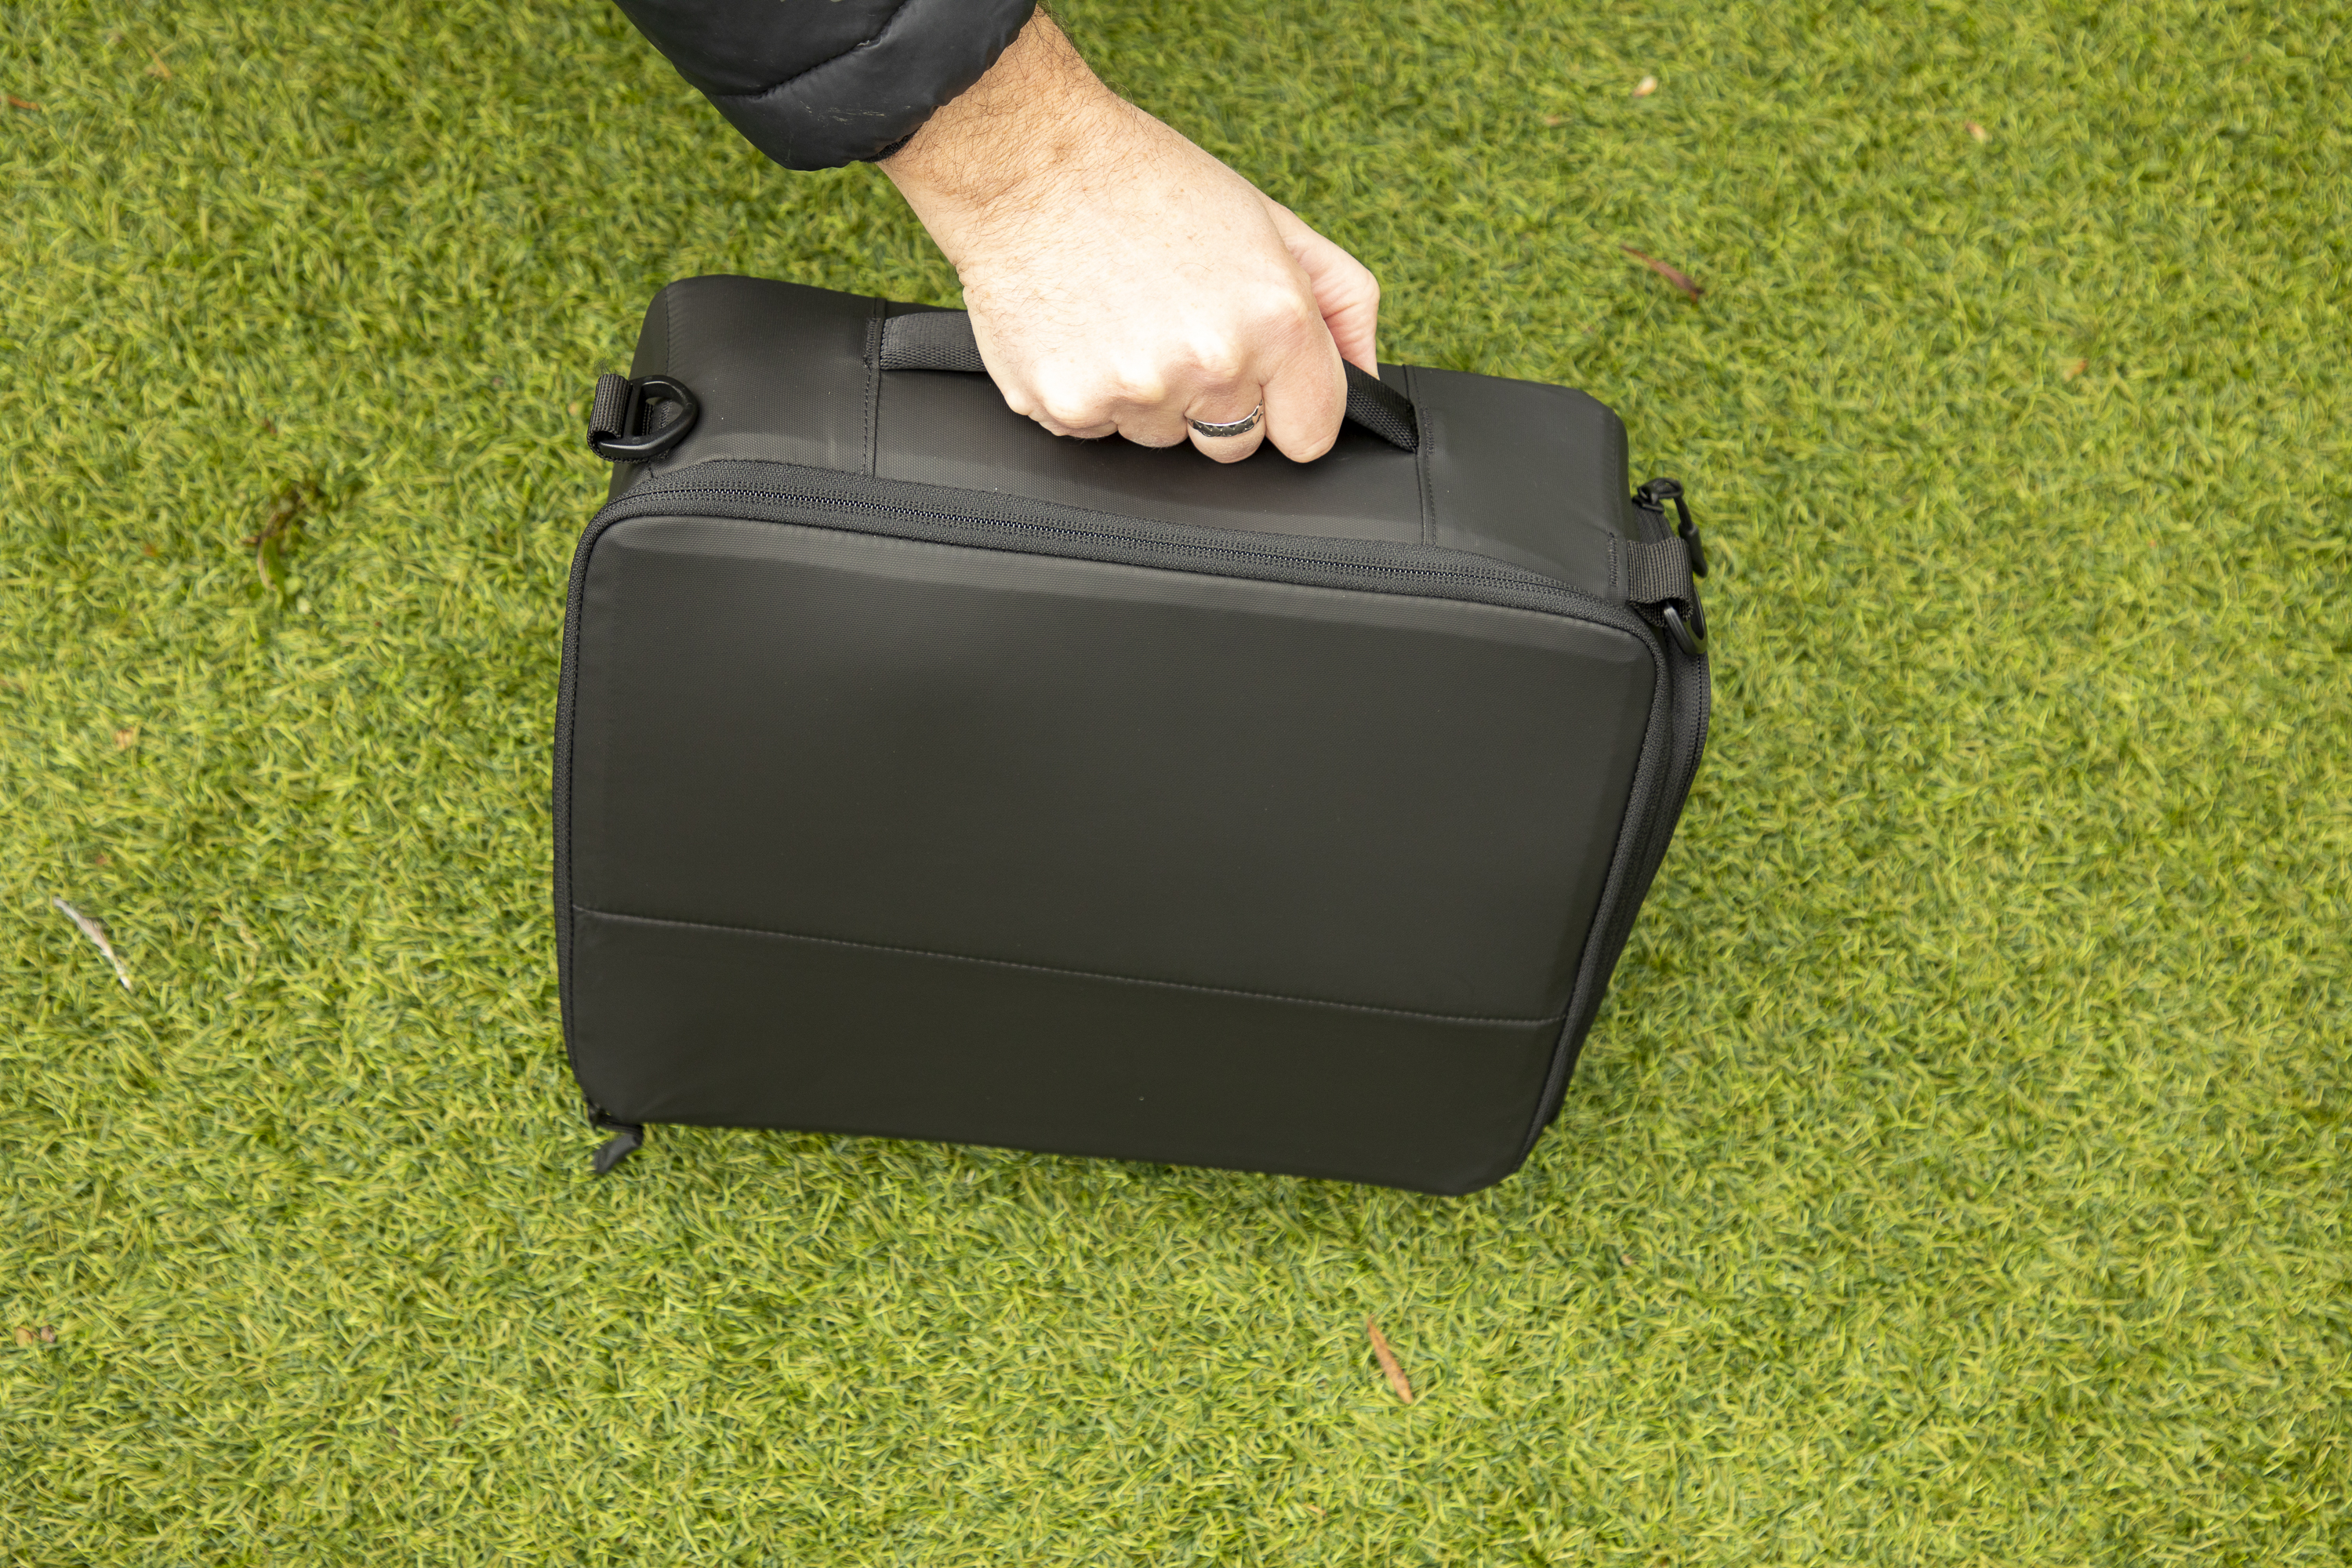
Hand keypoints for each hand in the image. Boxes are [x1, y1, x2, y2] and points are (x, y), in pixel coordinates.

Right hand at [880, 15, 1379, 463]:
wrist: (1027, 160)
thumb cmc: (1147, 182)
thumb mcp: (1269, 223)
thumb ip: (1340, 302)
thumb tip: (1368, 374)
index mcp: (1275, 321)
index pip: (1313, 433)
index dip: (1289, 403)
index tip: (1266, 377)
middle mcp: (1211, 365)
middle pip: (1236, 443)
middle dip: (1218, 398)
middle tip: (1180, 324)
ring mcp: (1136, 394)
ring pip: (1164, 438)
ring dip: (1152, 394)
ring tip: (1125, 315)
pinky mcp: (1068, 409)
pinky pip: (1100, 431)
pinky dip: (1093, 391)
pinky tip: (1084, 328)